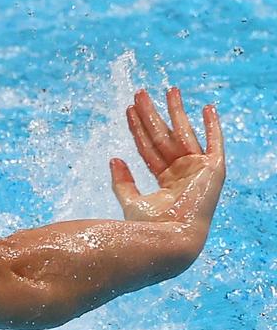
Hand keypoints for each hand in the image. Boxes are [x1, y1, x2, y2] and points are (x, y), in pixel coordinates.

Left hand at [110, 87, 224, 230]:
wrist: (169, 240)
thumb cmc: (149, 228)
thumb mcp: (130, 201)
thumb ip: (122, 182)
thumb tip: (113, 158)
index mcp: (166, 183)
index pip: (148, 149)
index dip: (138, 129)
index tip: (128, 109)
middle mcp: (183, 175)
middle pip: (163, 137)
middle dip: (151, 115)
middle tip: (140, 92)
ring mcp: (199, 171)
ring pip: (183, 134)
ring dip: (176, 111)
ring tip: (170, 89)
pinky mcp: (214, 170)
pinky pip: (215, 143)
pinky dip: (213, 126)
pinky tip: (208, 109)